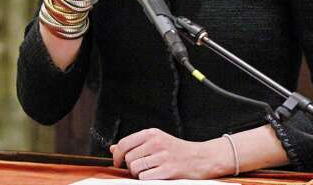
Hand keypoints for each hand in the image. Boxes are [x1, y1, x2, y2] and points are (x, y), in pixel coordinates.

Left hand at [110, 128, 232, 179]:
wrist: (200, 158)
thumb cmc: (176, 150)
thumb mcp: (156, 141)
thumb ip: (134, 144)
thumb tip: (113, 148)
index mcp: (152, 133)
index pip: (124, 143)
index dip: (117, 155)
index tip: (117, 162)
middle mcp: (156, 142)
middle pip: (128, 158)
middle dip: (130, 166)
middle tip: (139, 167)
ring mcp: (162, 156)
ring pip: (135, 168)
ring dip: (138, 174)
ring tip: (148, 171)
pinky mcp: (168, 170)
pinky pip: (145, 178)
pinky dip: (147, 179)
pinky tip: (156, 175)